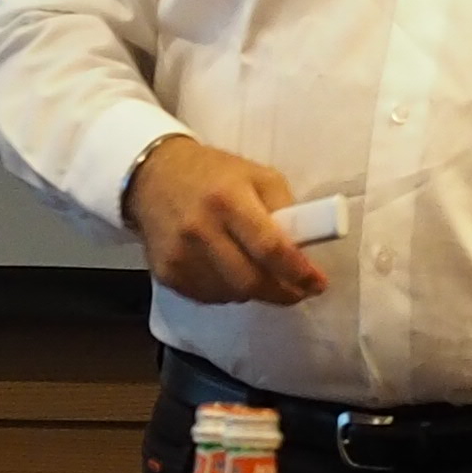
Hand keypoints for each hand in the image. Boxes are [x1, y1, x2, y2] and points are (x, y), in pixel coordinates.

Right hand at [122, 136, 327, 309]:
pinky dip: (229, 292)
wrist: (153, 177)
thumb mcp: (257, 176)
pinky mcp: (166, 273)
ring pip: (231, 295)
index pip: (269, 247)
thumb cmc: (214, 174)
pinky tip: (230, 272)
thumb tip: (306, 250)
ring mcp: (180, 255)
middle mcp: (200, 229)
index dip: (297, 271)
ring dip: (255, 292)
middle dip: (282, 292)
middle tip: (298, 291)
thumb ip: (285, 209)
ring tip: (260, 274)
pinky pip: (209, 297)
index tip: (318, 283)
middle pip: (250, 281)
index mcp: (228, 199)